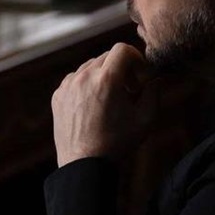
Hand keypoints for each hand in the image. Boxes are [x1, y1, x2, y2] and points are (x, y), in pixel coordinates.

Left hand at [51, 42, 158, 166]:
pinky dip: (87, 85)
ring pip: (90, 67)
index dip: (136, 58)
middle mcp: (83, 77)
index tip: (140, 76)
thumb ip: (154, 94)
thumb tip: (156, 80)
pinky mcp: (58, 96)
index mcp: (106, 79)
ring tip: (112, 99)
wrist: (84, 165)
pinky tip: (95, 105)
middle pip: (106, 57)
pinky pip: (75, 79)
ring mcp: (67, 86)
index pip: (122, 49)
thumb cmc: (117, 143)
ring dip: (104, 76)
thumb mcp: (146, 119)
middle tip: (130, 91)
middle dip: (122, 68)